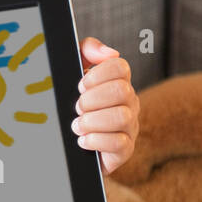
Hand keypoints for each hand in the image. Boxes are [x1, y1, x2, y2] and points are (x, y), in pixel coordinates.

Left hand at [72, 37, 138, 175]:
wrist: (70, 145)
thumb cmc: (75, 107)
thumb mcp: (73, 73)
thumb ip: (87, 51)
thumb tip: (109, 52)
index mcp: (119, 83)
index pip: (120, 67)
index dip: (97, 75)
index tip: (80, 85)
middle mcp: (129, 103)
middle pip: (122, 91)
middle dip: (92, 99)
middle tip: (77, 108)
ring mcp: (130, 127)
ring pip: (121, 117)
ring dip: (92, 121)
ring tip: (77, 126)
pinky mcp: (125, 150)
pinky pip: (118, 143)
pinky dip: (95, 141)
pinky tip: (83, 141)